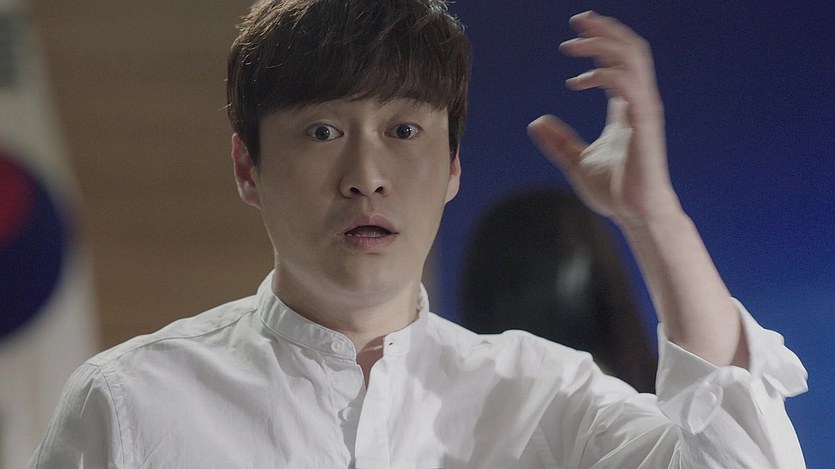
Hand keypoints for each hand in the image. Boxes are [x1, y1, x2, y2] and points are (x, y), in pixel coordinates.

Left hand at [527, 11, 680, 226]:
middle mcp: (638, 102)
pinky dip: (604, 75)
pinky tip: (578, 81)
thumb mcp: (576, 162)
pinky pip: (628, 86)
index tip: (571, 40)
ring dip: (603, 44)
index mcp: (626, 107)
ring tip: (573, 45)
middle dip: (604, 29)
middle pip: (630, 49)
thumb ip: (559, 141)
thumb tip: (536, 122)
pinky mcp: (644, 125)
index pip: (620, 60)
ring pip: (632, 59)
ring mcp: (644, 111)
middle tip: (576, 22)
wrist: (636, 216)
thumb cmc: (615, 191)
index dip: (600, 42)